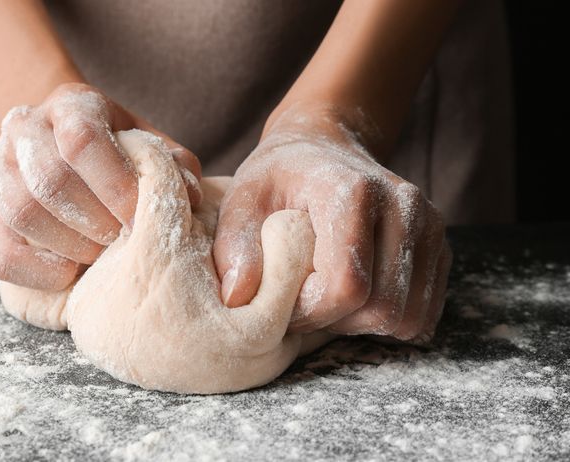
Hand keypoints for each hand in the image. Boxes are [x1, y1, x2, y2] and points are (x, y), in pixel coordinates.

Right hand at [0, 83, 201, 289]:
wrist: (66, 148)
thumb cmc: (119, 153)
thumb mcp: (150, 147)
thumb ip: (173, 166)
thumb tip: (189, 196)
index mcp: (71, 104)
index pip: (82, 140)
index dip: (115, 185)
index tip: (140, 219)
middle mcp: (25, 127)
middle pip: (49, 179)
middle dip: (95, 221)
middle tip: (122, 241)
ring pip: (21, 211)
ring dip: (69, 244)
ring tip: (99, 256)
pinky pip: (0, 250)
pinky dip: (37, 270)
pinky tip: (70, 273)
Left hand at [213, 103, 451, 341]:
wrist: (323, 147)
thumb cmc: (278, 177)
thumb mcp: (242, 200)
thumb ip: (235, 248)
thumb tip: (238, 298)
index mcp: (354, 193)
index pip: (347, 286)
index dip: (311, 312)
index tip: (284, 302)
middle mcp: (403, 207)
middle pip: (383, 307)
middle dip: (337, 323)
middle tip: (305, 305)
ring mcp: (429, 226)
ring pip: (408, 317)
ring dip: (364, 325)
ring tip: (329, 300)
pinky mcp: (440, 245)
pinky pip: (424, 312)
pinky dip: (389, 319)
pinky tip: (356, 298)